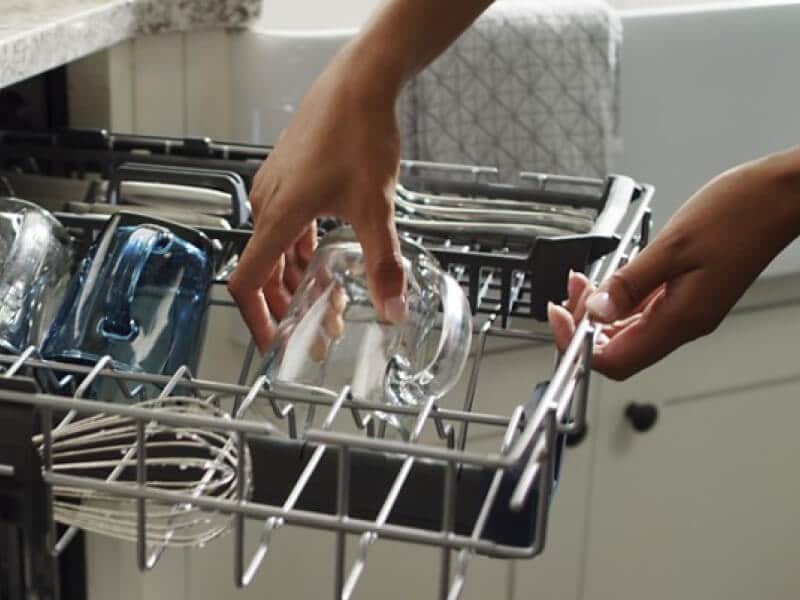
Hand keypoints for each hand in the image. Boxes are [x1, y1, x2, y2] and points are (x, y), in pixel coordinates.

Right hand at [228, 46, 406, 352]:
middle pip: (264, 271)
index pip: (248, 281)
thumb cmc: (359, 134)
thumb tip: (392, 310)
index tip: (272, 342)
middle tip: (315, 330)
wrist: (359, 83)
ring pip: (276, 249)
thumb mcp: (375, 207)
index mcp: (279, 217)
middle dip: (288, 307)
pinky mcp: (289, 177)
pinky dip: (300, 252)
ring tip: (326, 302)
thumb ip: (382, 264)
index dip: (257, 318)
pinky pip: (286, 226)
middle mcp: (269, 204)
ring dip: (297, 280)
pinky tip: (323, 260)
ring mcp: (276, 188)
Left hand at [548, 151, 799, 379]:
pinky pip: (643, 310)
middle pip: (618, 349)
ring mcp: (686, 311)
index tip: (560, 319)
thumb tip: (595, 312)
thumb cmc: (740, 214)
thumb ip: (629, 283)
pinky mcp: (687, 295)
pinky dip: (618, 299)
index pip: (616, 361)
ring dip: (598, 311)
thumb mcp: (671, 246)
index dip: (580, 347)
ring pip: (628, 330)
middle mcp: (683, 323)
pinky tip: (607, 279)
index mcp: (681, 320)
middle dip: (584, 327)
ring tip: (581, 283)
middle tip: (567, 296)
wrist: (781, 197)